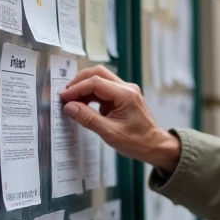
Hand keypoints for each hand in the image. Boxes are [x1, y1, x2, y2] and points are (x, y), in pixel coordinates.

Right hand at [59, 66, 181, 172]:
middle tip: (66, 95)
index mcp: (125, 95)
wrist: (155, 146)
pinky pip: (105, 90)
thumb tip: (69, 107)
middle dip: (80, 82)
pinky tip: (84, 106)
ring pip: (101, 80)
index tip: (64, 97)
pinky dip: (92, 95)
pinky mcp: (124, 97)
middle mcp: (127, 88)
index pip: (95, 82)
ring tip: (72, 102)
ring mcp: (126, 91)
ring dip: (85, 88)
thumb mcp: (109, 132)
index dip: (77, 88)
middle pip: (98, 73)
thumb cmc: (137, 142)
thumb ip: (87, 118)